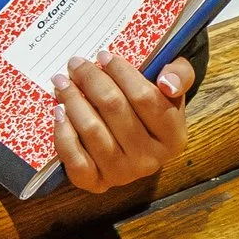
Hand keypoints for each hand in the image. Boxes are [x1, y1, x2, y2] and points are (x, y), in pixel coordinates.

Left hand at [52, 54, 193, 193]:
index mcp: (173, 136)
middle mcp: (150, 160)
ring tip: (62, 82)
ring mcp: (123, 174)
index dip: (121, 72)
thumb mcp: (174, 86)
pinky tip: (59, 112)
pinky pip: (75, 160)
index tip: (103, 55)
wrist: (138, 140)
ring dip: (73, 101)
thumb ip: (180, 75)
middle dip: (91, 80)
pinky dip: (63, 134)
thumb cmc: (153, 105)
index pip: (145, 97)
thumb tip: (166, 82)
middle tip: (75, 63)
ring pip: (92, 131)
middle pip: (114, 109)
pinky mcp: (97, 183)